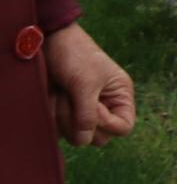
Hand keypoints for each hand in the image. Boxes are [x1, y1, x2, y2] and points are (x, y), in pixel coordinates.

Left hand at [42, 25, 133, 147]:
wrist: (47, 42)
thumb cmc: (74, 56)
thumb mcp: (84, 84)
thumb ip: (87, 115)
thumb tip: (84, 141)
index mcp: (120, 96)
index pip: (123, 127)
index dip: (108, 124)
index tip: (94, 107)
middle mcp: (104, 107)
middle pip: (98, 137)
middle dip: (81, 121)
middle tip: (73, 98)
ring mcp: (82, 111)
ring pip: (76, 135)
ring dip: (64, 117)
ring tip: (61, 93)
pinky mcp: (63, 113)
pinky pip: (59, 129)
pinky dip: (53, 116)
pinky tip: (52, 98)